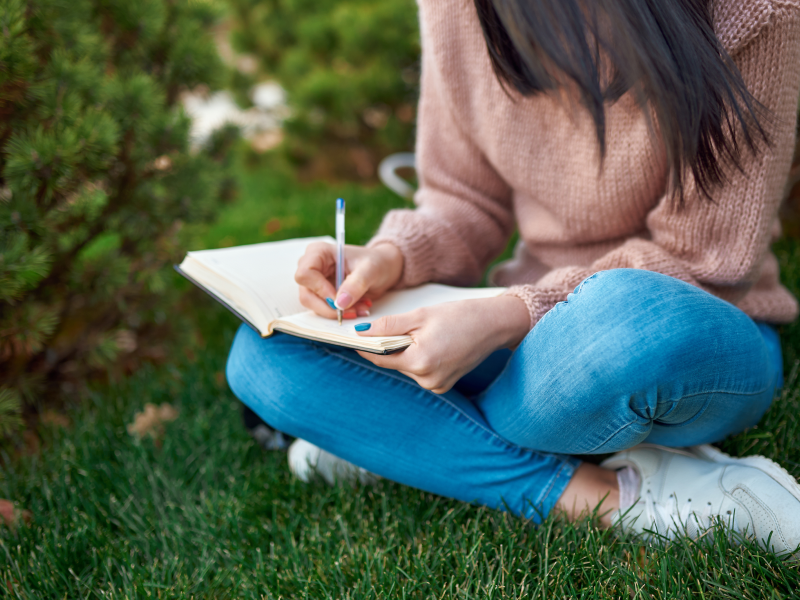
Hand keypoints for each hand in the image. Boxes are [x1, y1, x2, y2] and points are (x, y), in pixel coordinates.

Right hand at [295, 241, 403, 319]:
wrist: (382, 268)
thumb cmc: (376, 262)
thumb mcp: (370, 270)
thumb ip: (355, 284)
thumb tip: (340, 303)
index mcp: (319, 252)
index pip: (305, 274)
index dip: (320, 290)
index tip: (339, 299)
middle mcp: (312, 266)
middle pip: (306, 294)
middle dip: (330, 306)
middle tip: (353, 309)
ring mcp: (314, 282)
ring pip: (313, 305)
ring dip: (337, 312)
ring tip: (360, 307)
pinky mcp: (320, 294)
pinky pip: (323, 309)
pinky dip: (340, 313)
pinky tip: (357, 308)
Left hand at [356, 295, 529, 393]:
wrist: (494, 325)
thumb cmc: (460, 316)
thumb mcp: (420, 316)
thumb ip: (388, 326)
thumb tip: (361, 332)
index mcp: (420, 361)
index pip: (379, 357)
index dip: (366, 346)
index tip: (354, 336)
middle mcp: (427, 380)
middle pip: (393, 362)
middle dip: (390, 345)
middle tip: (402, 326)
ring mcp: (436, 385)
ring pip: (406, 366)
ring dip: (406, 351)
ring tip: (426, 333)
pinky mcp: (443, 385)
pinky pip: (420, 371)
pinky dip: (419, 357)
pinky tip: (434, 343)